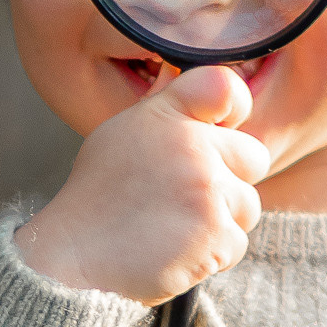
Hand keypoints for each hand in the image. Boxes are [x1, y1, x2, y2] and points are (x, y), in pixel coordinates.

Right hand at [17, 66, 269, 305]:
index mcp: (166, 116)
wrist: (72, 255)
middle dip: (229, 180)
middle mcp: (191, 146)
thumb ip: (163, 110)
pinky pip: (236, 244)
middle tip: (184, 198)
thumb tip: (177, 72)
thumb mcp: (122, 135)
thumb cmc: (97, 197)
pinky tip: (175, 251)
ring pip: (247, 206)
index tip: (219, 130)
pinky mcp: (216, 234)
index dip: (235, 107)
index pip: (224, 87)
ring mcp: (207, 191)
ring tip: (173, 228)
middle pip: (253, 157)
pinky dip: (211, 255)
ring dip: (219, 222)